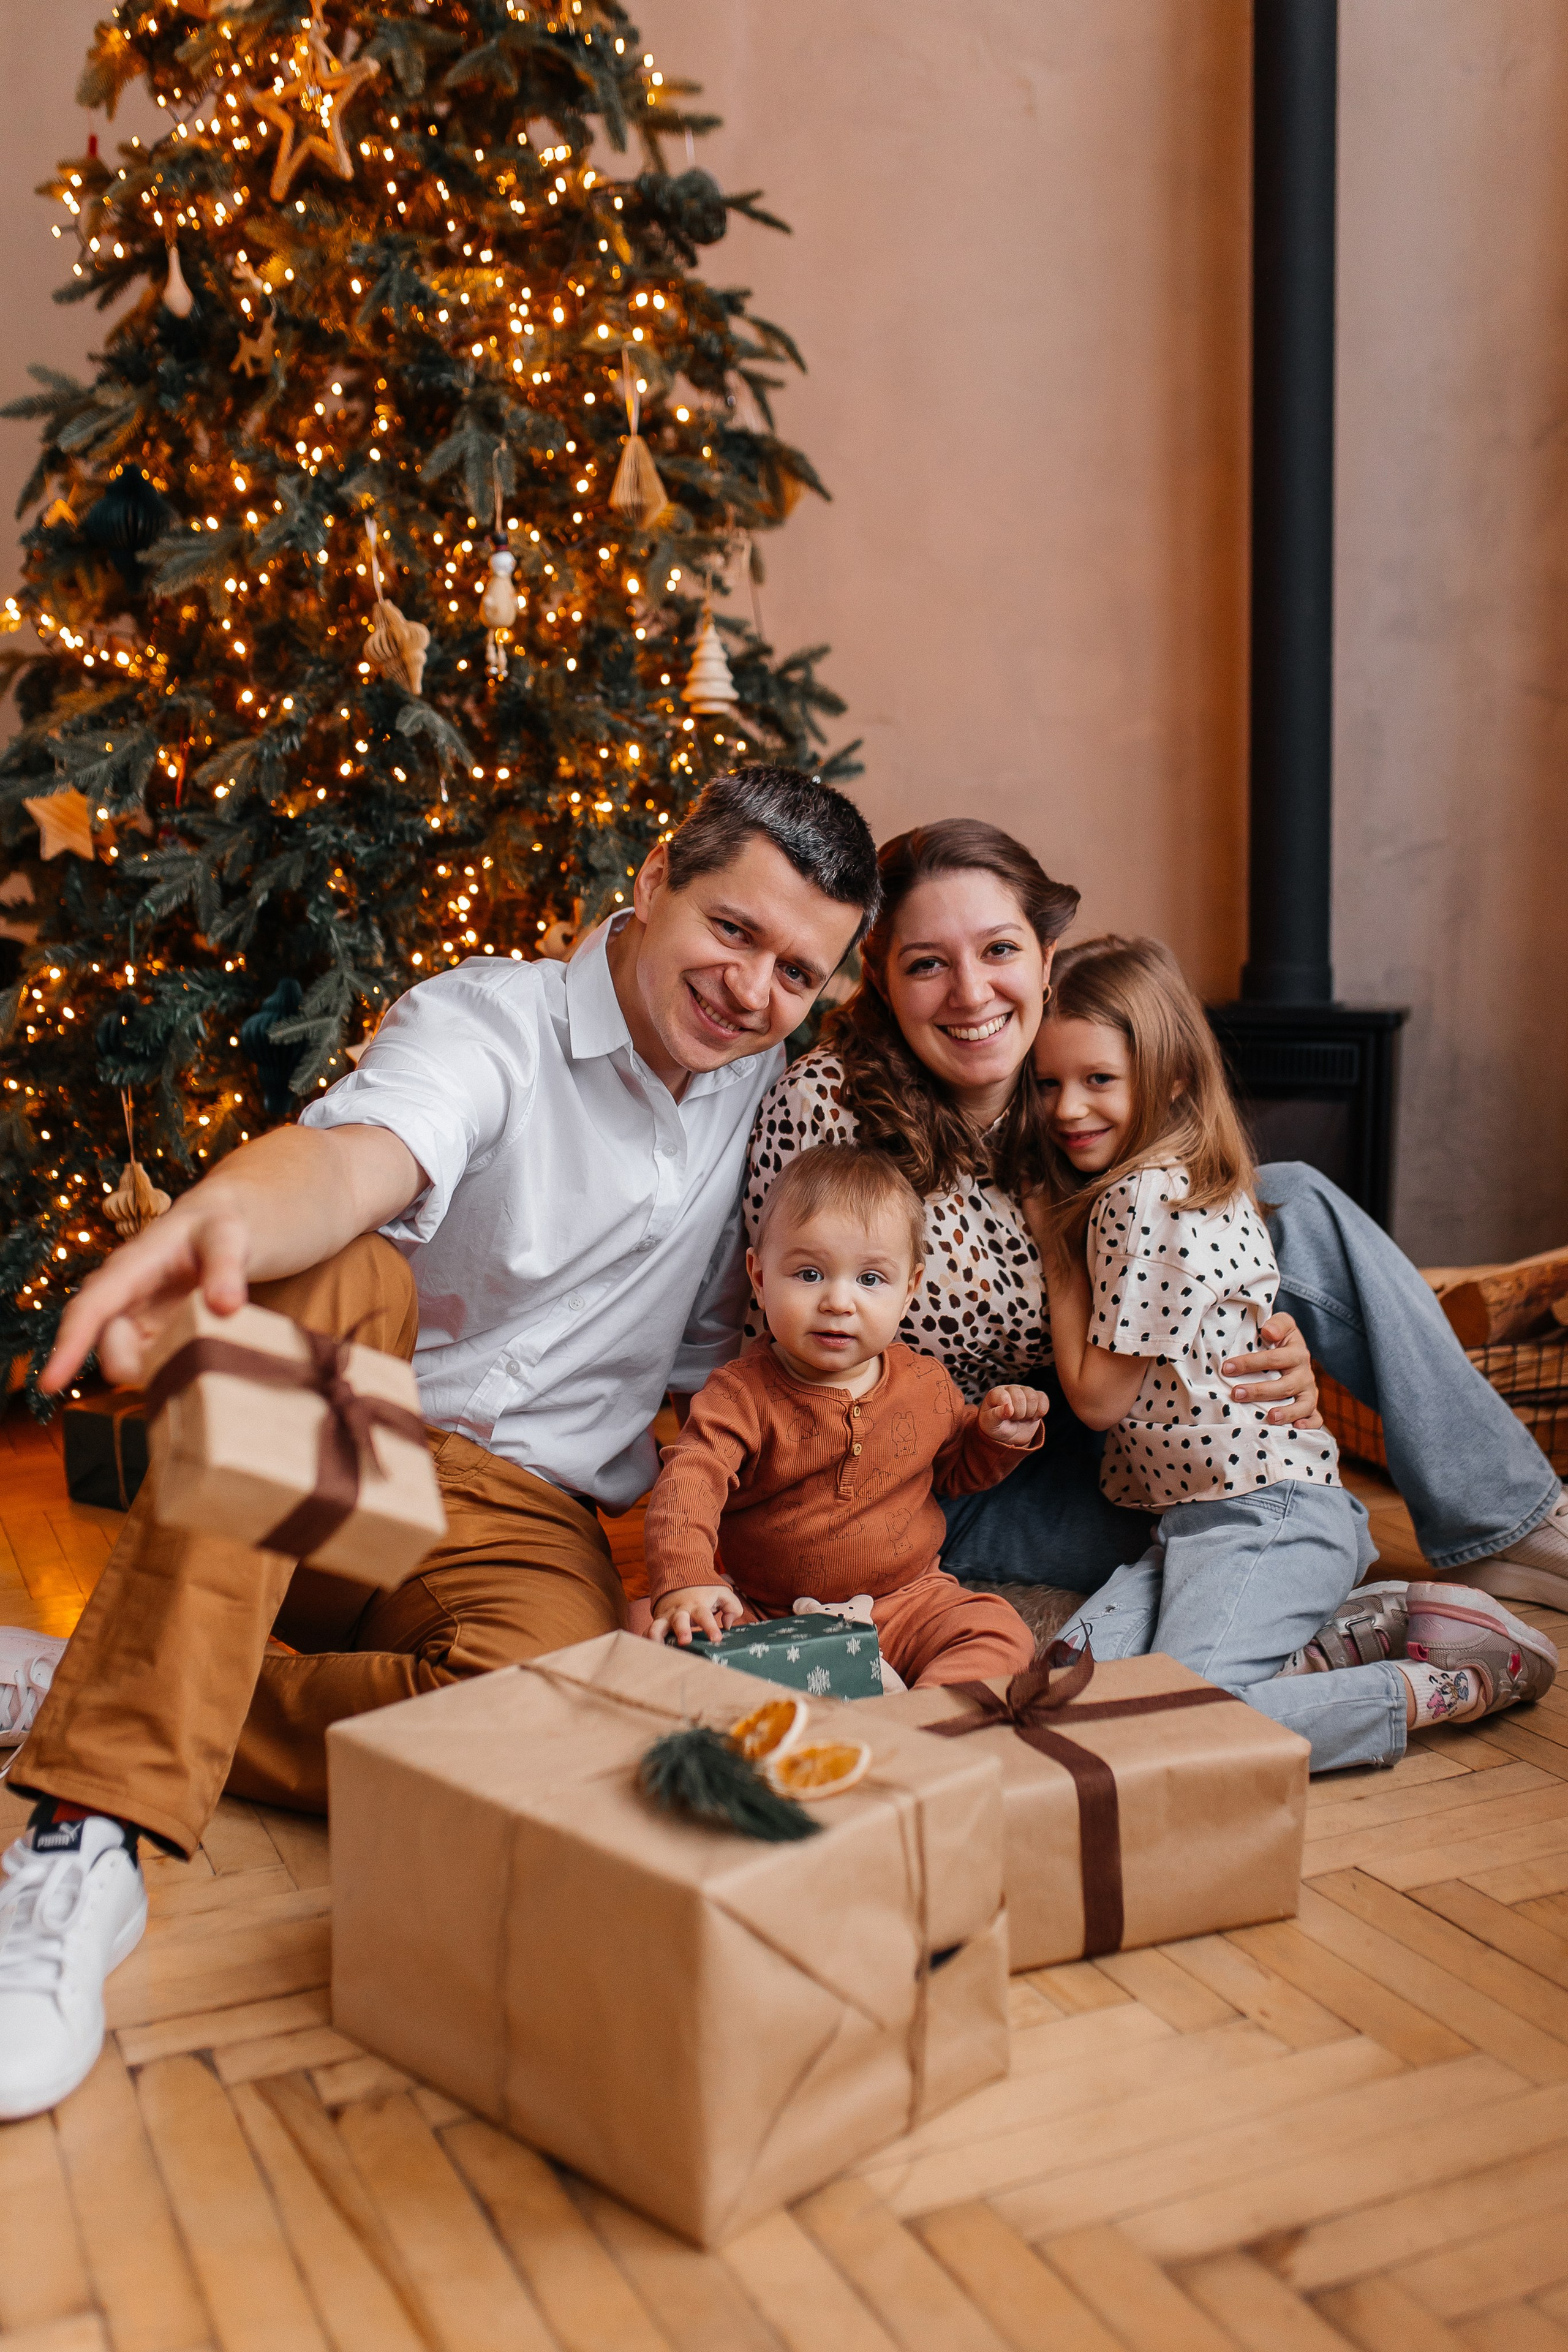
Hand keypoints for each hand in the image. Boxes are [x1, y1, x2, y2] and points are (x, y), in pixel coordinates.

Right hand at [40, 1208, 251, 1395]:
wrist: (218, 1229)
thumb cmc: (217, 1227)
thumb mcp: (227, 1237)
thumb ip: (226, 1267)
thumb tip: (226, 1307)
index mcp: (129, 1268)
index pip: (91, 1308)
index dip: (70, 1345)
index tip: (49, 1384)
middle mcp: (122, 1298)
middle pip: (111, 1349)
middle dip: (139, 1366)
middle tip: (191, 1361)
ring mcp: (137, 1321)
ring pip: (133, 1363)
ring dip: (160, 1371)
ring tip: (203, 1358)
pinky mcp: (154, 1338)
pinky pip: (154, 1365)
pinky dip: (173, 1371)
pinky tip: (203, 1366)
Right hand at [648, 1585, 745, 1645]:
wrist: (679, 1580)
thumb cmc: (703, 1592)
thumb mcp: (722, 1594)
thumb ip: (732, 1608)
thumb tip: (728, 1625)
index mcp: (698, 1605)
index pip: (705, 1616)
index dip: (710, 1627)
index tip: (717, 1639)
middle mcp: (680, 1612)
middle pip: (679, 1621)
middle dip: (682, 1631)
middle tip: (685, 1641)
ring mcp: (666, 1617)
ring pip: (658, 1627)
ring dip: (658, 1638)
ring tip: (660, 1651)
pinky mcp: (657, 1622)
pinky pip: (648, 1632)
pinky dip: (647, 1642)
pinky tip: (649, 1654)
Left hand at [978, 1383, 1049, 1446]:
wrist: (1009, 1435)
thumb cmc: (997, 1427)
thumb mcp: (990, 1424)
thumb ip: (996, 1415)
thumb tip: (1008, 1407)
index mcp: (996, 1393)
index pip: (1004, 1397)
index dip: (1007, 1411)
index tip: (1004, 1418)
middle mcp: (1010, 1389)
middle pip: (1020, 1398)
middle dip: (1018, 1414)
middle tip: (1013, 1419)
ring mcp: (1024, 1391)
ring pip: (1033, 1398)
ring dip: (1029, 1413)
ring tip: (1022, 1418)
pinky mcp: (1036, 1397)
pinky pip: (1043, 1399)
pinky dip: (1040, 1412)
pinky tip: (1033, 1417)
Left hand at [1221, 1312, 1322, 1428]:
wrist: (1295, 1353)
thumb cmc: (1280, 1340)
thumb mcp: (1282, 1325)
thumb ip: (1277, 1324)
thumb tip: (1268, 1332)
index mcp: (1296, 1353)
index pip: (1273, 1359)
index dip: (1250, 1363)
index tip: (1227, 1368)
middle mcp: (1305, 1374)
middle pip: (1284, 1385)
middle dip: (1259, 1391)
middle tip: (1236, 1394)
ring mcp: (1309, 1392)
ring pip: (1302, 1405)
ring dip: (1286, 1412)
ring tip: (1270, 1418)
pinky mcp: (1311, 1406)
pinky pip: (1316, 1418)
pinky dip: (1309, 1424)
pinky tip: (1296, 1428)